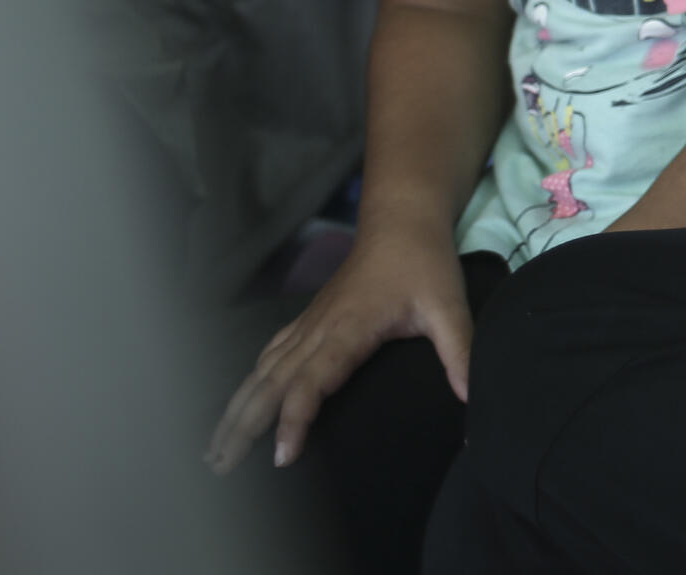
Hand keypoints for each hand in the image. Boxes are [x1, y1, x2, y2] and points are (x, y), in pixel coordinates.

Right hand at [205, 225, 470, 472]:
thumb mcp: (448, 305)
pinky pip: (272, 352)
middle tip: (217, 466)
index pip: (314, 379)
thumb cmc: (425, 262)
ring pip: (264, 369)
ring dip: (238, 407)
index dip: (295, 417)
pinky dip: (251, 381)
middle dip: (244, 424)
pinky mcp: (310, 318)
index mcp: (350, 327)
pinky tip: (239, 402)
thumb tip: (471, 398)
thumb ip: (460, 351)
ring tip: (214, 449)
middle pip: (273, 381)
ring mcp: (311, 322)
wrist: (403, 219)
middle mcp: (320, 328)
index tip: (281, 455)